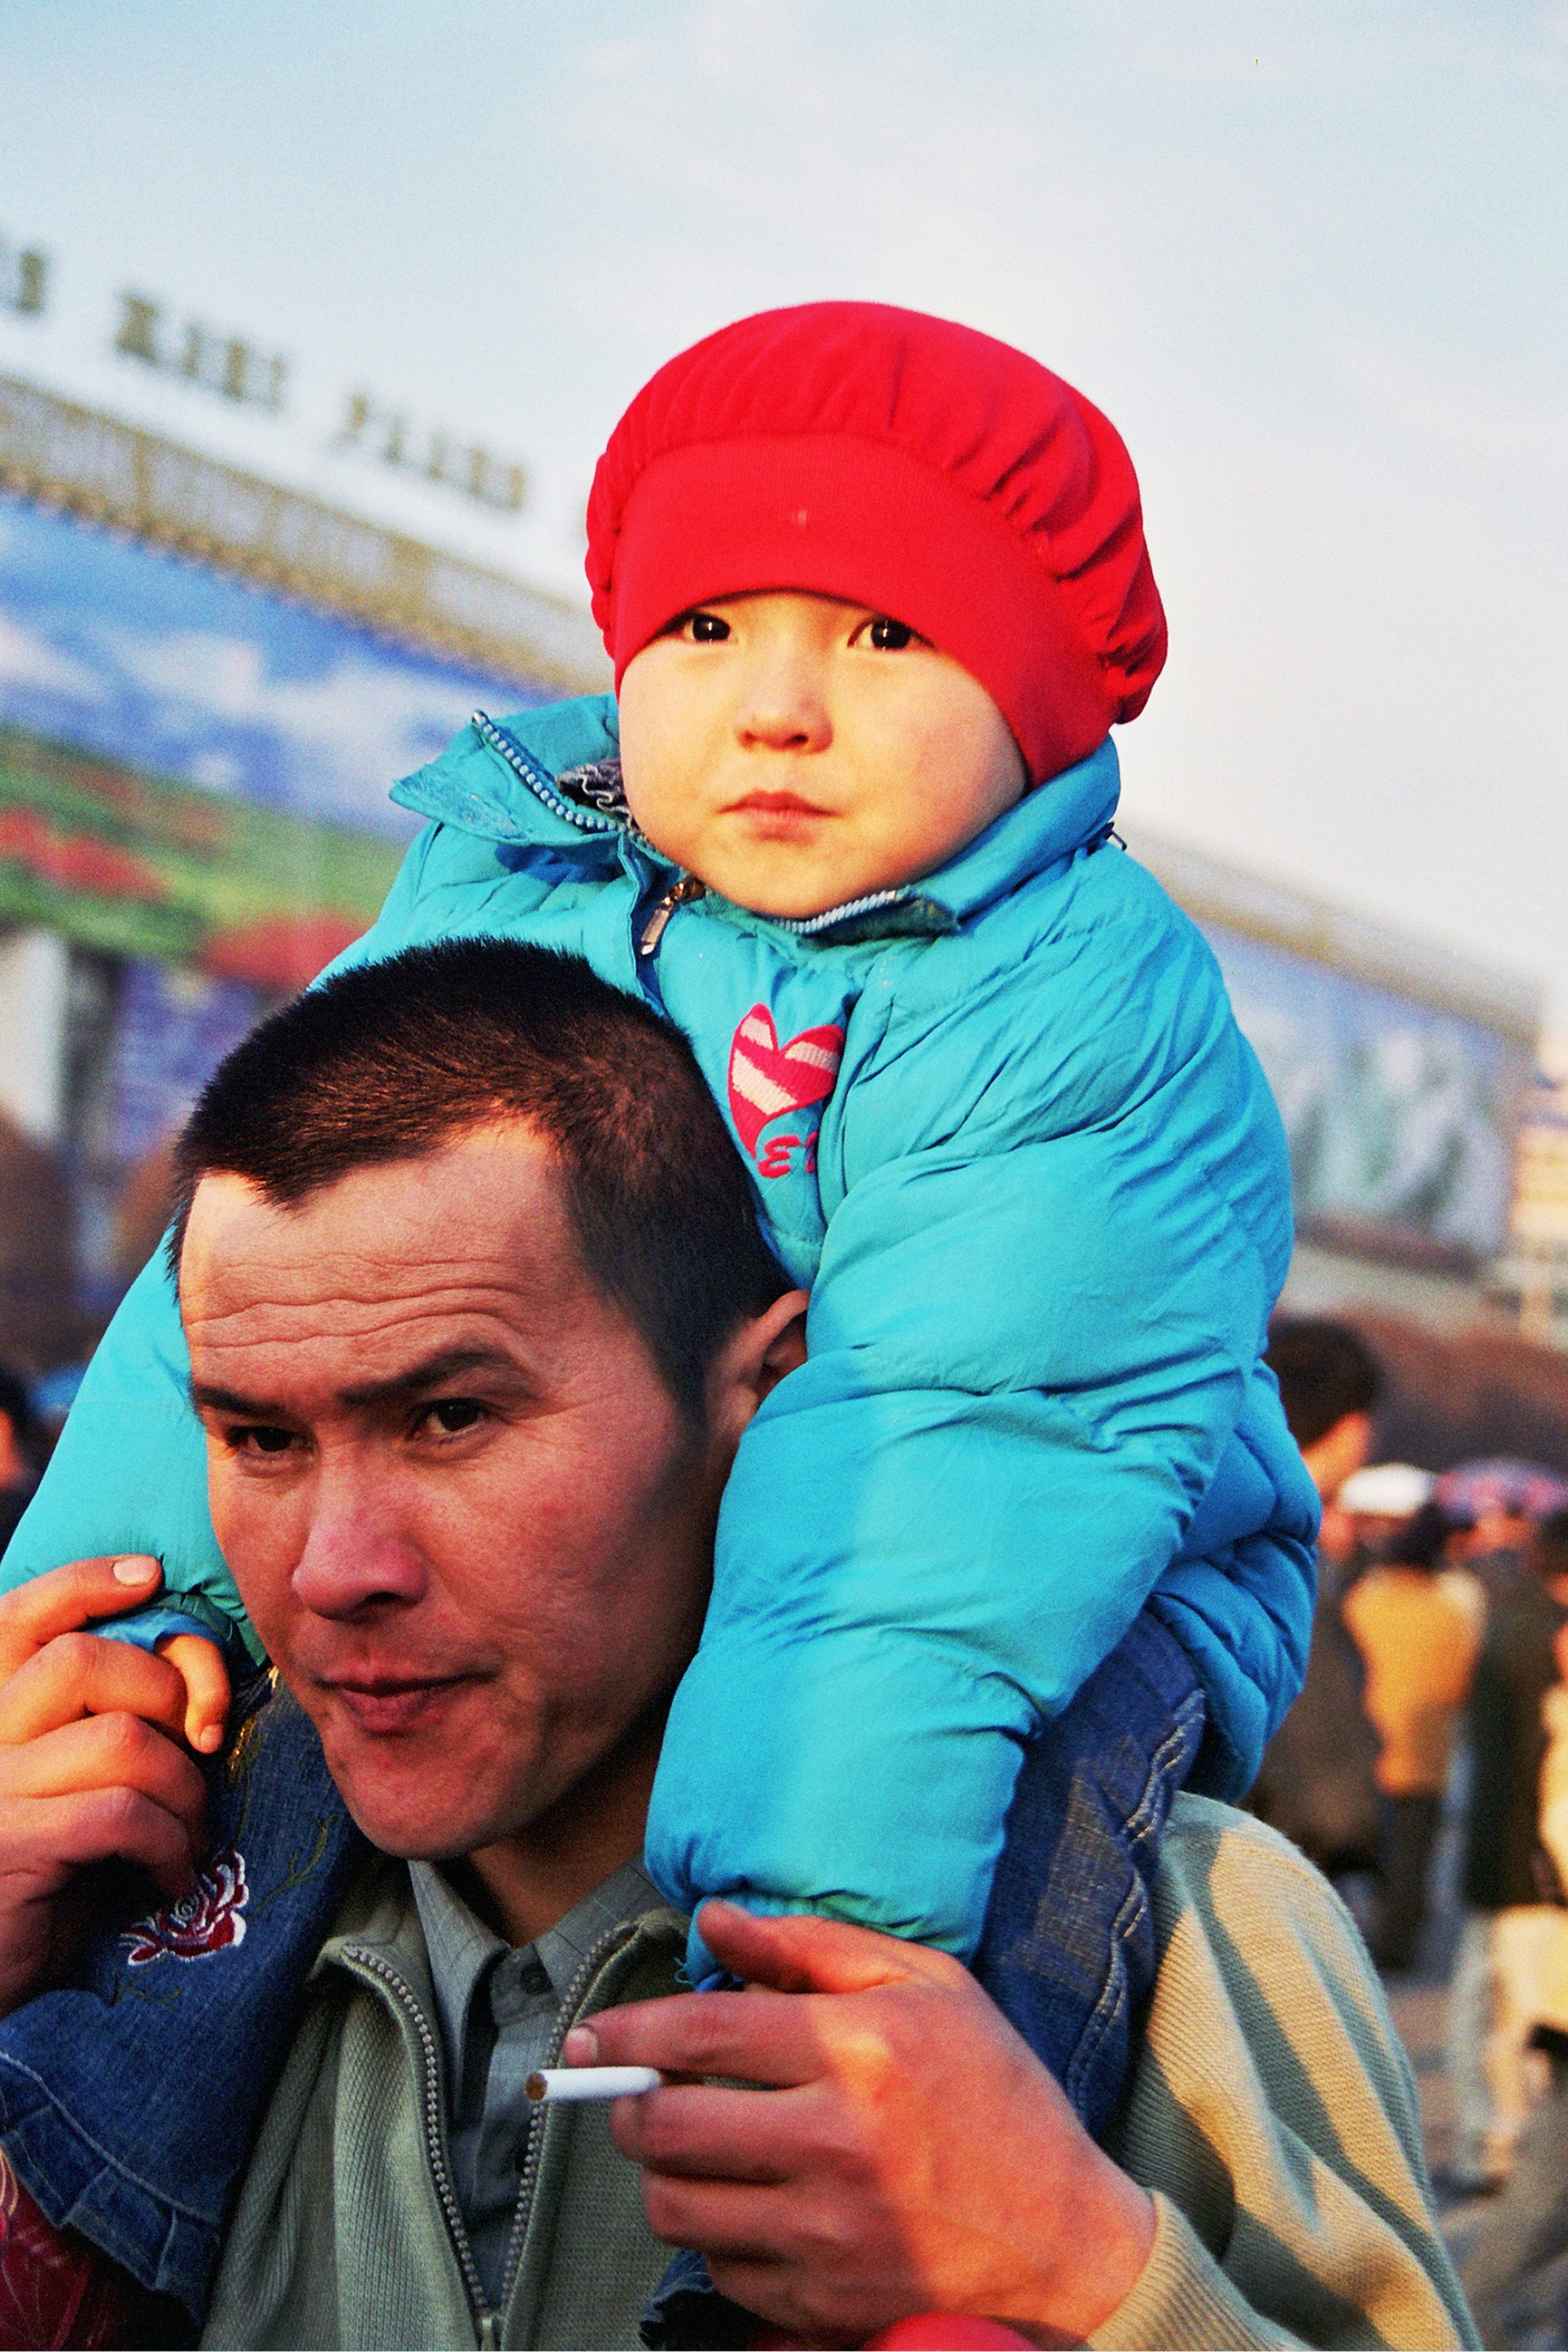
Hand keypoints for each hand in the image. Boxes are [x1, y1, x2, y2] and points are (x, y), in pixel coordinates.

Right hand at [0, 1556, 210, 2017]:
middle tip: (198, 1747)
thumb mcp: (76, 1792)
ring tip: (188, 1834)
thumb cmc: (50, 1884)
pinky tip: (168, 1879)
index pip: (20, 1616)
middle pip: (85, 1661)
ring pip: (119, 1738)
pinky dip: (167, 1845)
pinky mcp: (14, 1847)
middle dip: (168, 1692)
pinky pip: (121, 1814)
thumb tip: (197, 1691)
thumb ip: (107, 1730)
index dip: (85, 1582)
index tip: (148, 1577)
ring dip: (182, 1788)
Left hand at [567, 1899, 1155, 2347]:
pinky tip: (752, 2204)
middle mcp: (835, 2144)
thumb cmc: (996, 2099)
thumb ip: (813, 1947)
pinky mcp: (821, 2302)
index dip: (627, 2028)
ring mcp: (826, 2234)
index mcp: (859, 2052)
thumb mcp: (928, 1988)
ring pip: (675, 2206)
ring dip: (662, 2172)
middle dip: (626, 2103)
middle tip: (635, 2091)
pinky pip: (717, 2269)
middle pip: (666, 2126)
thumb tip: (714, 1921)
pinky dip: (716, 2235)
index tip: (590, 2031)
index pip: (702, 2032)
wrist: (1069, 2245)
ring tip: (692, 2146)